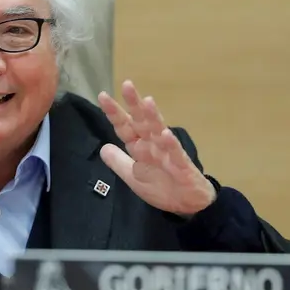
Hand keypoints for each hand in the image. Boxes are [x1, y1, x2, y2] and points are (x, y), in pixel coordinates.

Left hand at [97, 80, 216, 215]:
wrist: (187, 204)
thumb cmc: (162, 187)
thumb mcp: (133, 177)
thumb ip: (119, 162)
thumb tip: (103, 148)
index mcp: (140, 147)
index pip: (125, 127)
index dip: (115, 113)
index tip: (103, 96)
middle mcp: (152, 145)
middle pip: (142, 121)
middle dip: (134, 104)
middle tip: (127, 85)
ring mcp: (167, 153)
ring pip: (159, 131)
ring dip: (153, 117)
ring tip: (147, 101)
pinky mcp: (181, 165)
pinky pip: (175, 153)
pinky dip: (170, 144)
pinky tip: (166, 134)